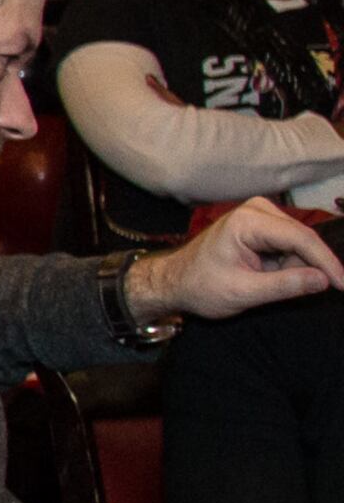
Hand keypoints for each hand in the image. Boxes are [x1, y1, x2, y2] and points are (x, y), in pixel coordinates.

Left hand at [125, 198, 343, 324]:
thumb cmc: (201, 286)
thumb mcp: (243, 292)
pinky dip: (286, 265)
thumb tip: (324, 280)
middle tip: (286, 291)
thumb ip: (285, 286)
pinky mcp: (265, 225)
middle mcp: (258, 210)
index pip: (301, 239)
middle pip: (303, 240)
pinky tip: (263, 274)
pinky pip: (291, 246)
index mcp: (248, 222)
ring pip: (300, 245)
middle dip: (306, 268)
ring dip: (292, 268)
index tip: (343, 285)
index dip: (327, 263)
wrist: (175, 281)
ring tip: (260, 280)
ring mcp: (262, 215)